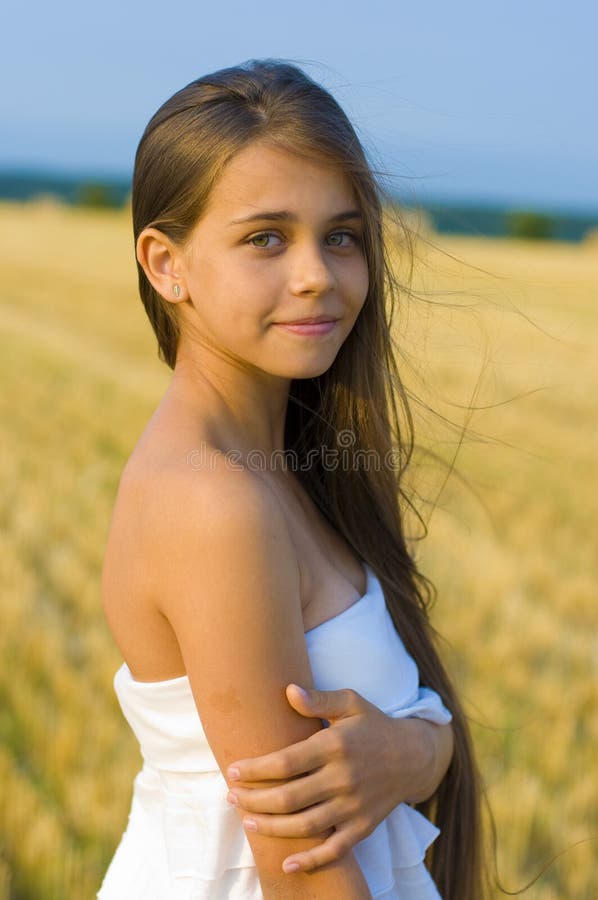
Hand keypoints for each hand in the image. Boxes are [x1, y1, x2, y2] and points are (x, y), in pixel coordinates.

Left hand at [226, 684, 452, 873]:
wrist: (414, 756)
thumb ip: (319, 700)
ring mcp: (354, 805)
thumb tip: (288, 691)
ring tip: (247, 821)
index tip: (233, 771)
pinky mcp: (363, 826)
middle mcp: (344, 778)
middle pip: (289, 797)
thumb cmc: (373, 725)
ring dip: (272, 827)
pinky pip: (335, 849)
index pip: (287, 762)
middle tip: (231, 797)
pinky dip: (311, 860)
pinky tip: (287, 863)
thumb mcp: (351, 702)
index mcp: (336, 746)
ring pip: (306, 825)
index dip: (256, 769)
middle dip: (254, 800)